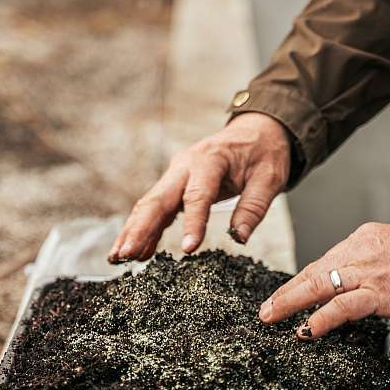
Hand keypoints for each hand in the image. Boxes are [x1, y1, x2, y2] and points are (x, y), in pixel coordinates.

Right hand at [108, 112, 290, 262]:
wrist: (256, 130)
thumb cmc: (264, 152)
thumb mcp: (270, 178)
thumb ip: (254, 207)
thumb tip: (239, 238)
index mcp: (209, 159)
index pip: (197, 196)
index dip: (192, 224)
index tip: (187, 250)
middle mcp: (184, 165)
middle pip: (157, 199)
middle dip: (139, 229)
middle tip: (126, 255)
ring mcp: (176, 175)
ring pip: (149, 205)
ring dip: (133, 231)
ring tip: (119, 258)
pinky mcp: (174, 185)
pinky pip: (156, 209)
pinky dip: (145, 230)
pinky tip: (137, 252)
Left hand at [259, 222, 389, 337]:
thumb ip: (374, 267)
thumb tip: (353, 289)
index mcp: (366, 238)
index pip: (325, 261)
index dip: (301, 281)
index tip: (285, 294)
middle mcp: (363, 248)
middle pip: (314, 271)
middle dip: (286, 292)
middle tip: (266, 310)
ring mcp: (372, 269)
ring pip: (320, 284)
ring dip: (291, 303)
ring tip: (272, 318)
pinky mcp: (384, 291)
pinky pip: (344, 305)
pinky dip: (321, 318)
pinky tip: (307, 329)